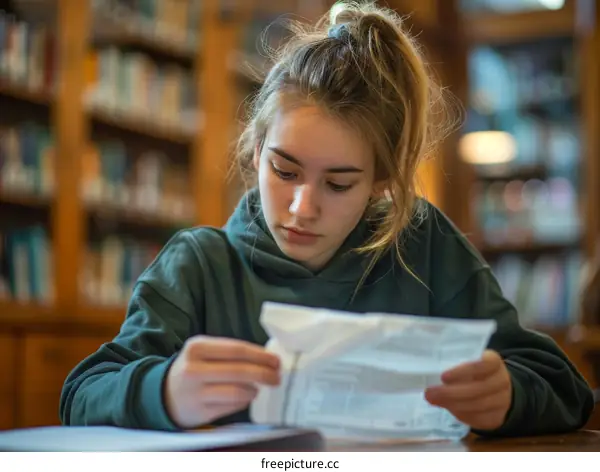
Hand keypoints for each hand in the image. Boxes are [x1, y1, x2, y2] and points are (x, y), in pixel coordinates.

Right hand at [164, 336, 279, 428]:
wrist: (164, 394)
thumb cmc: (193, 368)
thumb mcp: (203, 352)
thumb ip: (229, 352)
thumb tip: (265, 358)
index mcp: (197, 347)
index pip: (237, 349)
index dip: (260, 355)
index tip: (276, 360)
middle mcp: (194, 369)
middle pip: (239, 371)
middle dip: (264, 374)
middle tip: (276, 377)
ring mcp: (196, 393)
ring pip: (237, 391)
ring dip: (255, 389)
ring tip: (260, 387)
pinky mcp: (200, 412)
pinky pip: (231, 406)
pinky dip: (244, 401)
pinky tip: (247, 396)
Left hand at [424, 350, 511, 431]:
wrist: (498, 390)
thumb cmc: (474, 371)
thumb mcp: (468, 361)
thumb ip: (453, 363)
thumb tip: (427, 372)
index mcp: (494, 362)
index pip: (483, 365)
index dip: (464, 371)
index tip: (443, 377)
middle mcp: (502, 381)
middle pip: (479, 389)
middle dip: (452, 393)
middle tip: (430, 393)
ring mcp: (503, 401)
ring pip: (479, 406)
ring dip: (454, 405)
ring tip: (434, 401)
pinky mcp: (497, 418)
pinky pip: (479, 420)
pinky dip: (462, 415)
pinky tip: (448, 409)